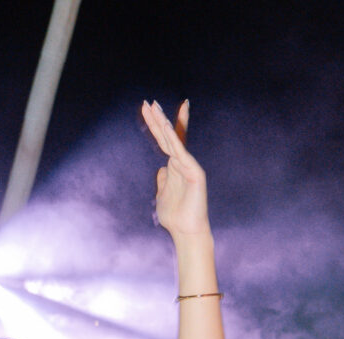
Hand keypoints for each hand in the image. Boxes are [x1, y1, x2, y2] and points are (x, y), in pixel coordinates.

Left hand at [141, 100, 209, 238]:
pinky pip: (180, 153)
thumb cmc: (175, 217)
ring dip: (163, 124)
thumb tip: (161, 170)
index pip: (165, 141)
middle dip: (158, 119)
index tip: (149, 109)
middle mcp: (181, 163)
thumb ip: (162, 181)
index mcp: (173, 166)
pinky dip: (173, 139)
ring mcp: (188, 166)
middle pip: (168, 136)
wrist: (187, 231)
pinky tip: (165, 127)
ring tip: (154, 108)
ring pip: (173, 141)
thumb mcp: (162, 196)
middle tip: (149, 102)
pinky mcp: (194, 172)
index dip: (157, 125)